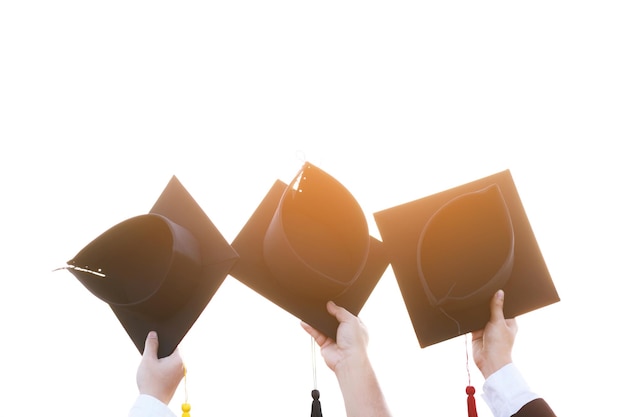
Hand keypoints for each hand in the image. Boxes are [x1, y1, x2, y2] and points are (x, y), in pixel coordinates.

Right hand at [136, 331, 184, 404]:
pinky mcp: (176, 381)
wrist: (152, 403)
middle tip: (151, 352)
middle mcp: (183, 366)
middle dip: (161, 351)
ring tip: (151, 363)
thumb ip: (151, 345)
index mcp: (179, 359)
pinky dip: (162, 368)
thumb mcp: (147, 360)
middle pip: (172, 352)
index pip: (174, 343)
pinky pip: (170, 369)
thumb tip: (153, 334)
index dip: (165, 339)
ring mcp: (180, 374)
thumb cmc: (150, 382)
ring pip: (170, 361)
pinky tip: (153, 371)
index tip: (158, 336)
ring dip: (161, 360)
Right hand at [301, 302, 391, 416]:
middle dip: (326, 313)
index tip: (331, 300)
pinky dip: (310, 328)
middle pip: (333, 319)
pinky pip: (316, 334)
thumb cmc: (355, 342)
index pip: (346, 314)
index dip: (339, 308)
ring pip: (323, 326)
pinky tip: (304, 322)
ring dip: (316, 320)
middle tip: (318, 304)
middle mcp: (345, 332)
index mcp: (356, 326)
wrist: (347, 361)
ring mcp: (334, 338)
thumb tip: (330, 304)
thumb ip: (340, 311)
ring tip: (308, 310)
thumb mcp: (351, 320)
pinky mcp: (325, 344)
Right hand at [472, 289, 517, 378]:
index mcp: (509, 322)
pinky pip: (472, 322)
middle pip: (491, 310)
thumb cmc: (500, 344)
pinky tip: (465, 309)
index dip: (500, 299)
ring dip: (477, 311)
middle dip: (486, 304)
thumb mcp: (498, 322)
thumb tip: (499, 292)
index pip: (505, 307)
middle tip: (481, 290)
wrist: (489, 361)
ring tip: (472, 297)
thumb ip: (497, 307)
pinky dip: (469, 317)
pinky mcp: (476, 333)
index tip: (495, 288)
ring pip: (480, 315)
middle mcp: (498, 324)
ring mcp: (487, 328)